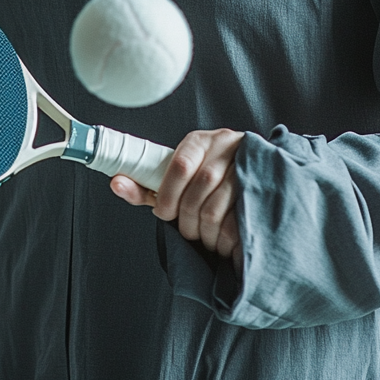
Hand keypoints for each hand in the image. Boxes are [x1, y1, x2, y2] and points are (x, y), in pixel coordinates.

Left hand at [111, 129, 244, 276]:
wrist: (254, 180)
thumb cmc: (205, 185)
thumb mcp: (175, 182)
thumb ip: (147, 186)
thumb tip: (116, 182)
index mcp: (200, 141)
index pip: (180, 165)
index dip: (168, 195)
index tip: (164, 213)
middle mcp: (226, 145)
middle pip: (199, 186)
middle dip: (187, 218)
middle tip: (187, 229)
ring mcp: (247, 164)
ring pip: (217, 206)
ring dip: (205, 231)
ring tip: (205, 235)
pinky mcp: (263, 187)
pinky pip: (237, 221)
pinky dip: (223, 238)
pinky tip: (222, 238)